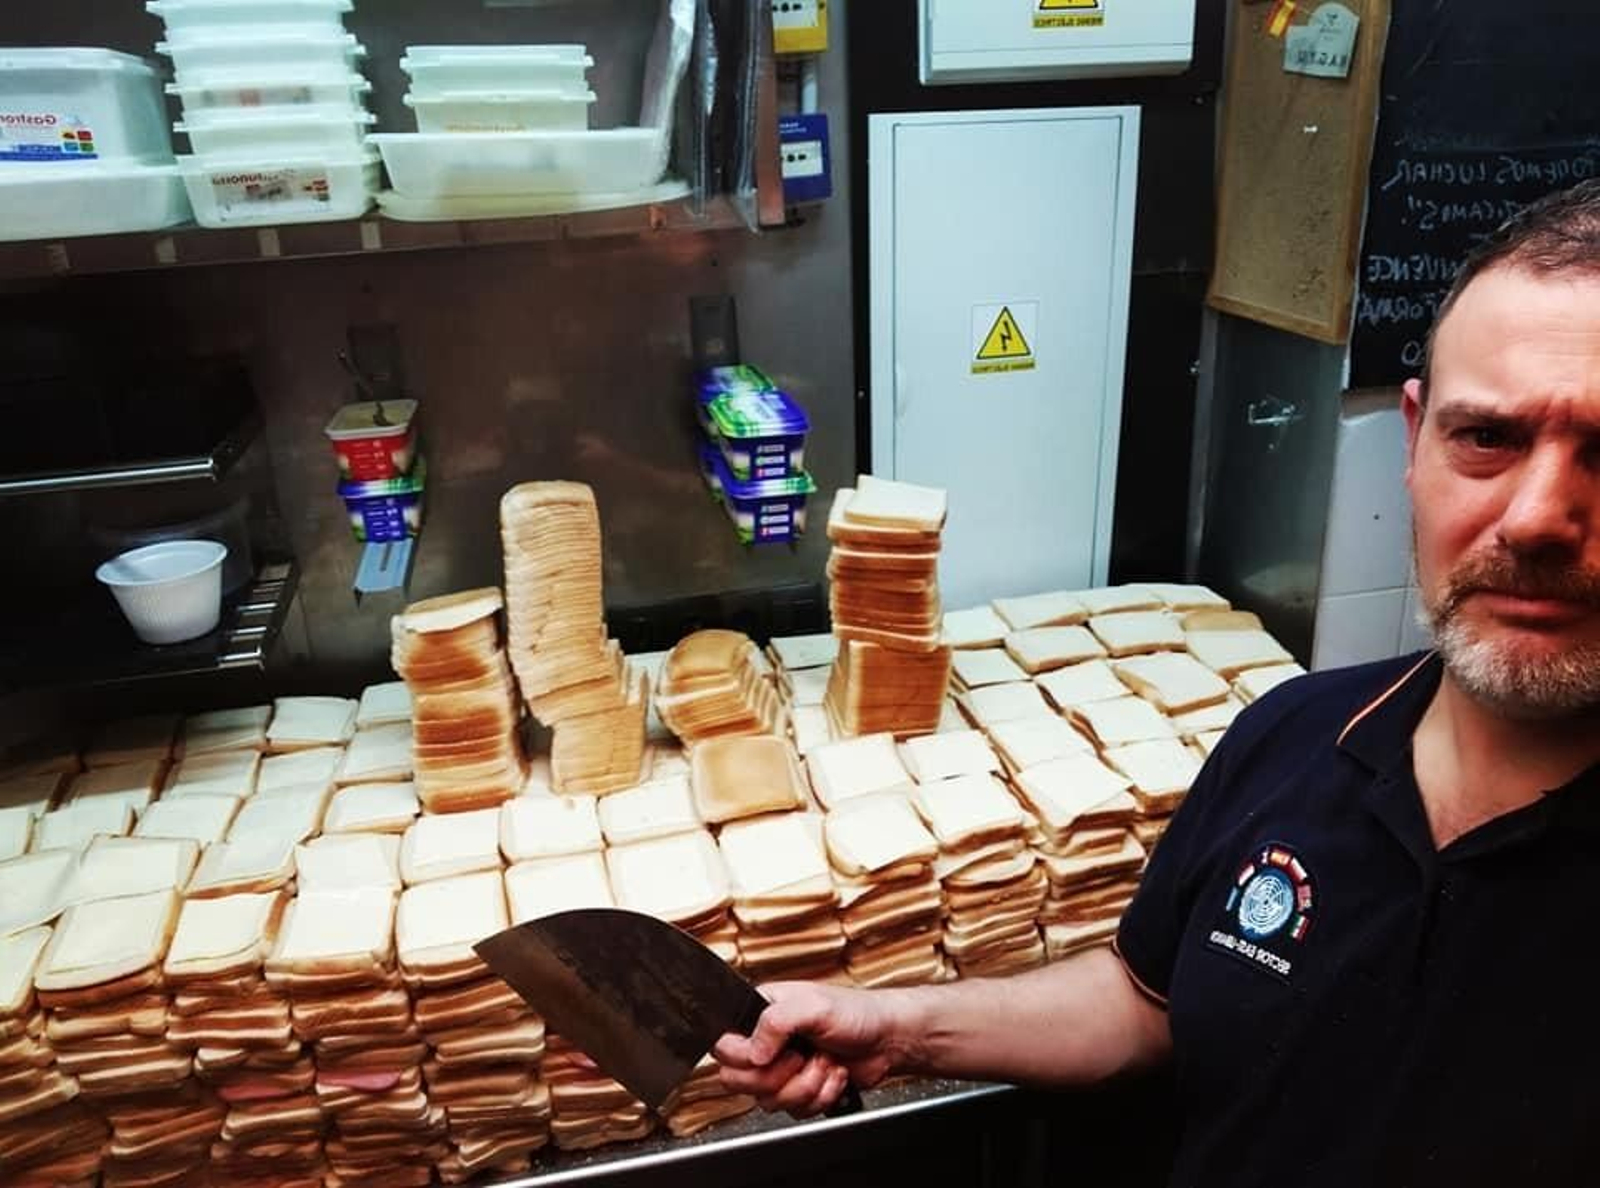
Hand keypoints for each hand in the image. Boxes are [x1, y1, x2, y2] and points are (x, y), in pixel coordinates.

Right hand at [713, 981, 901, 1117]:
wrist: (887, 1040)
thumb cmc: (855, 1012)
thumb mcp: (812, 1005)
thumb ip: (775, 1022)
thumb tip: (752, 1051)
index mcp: (761, 1013)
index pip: (724, 1046)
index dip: (744, 1056)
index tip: (771, 1052)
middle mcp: (767, 1042)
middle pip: (739, 1080)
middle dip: (777, 1076)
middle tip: (800, 1058)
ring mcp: (783, 1069)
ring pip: (769, 1100)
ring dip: (805, 1085)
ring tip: (824, 1063)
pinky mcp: (800, 1090)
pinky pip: (794, 1110)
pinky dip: (819, 1096)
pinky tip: (833, 1075)